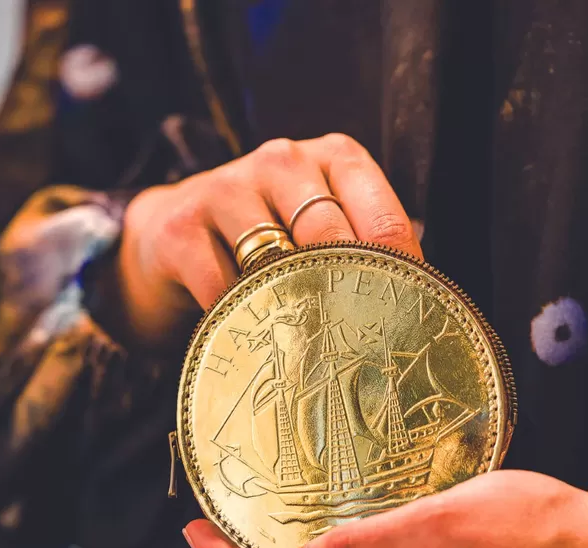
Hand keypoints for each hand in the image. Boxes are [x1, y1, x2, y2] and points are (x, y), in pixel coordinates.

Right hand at [116, 134, 421, 346]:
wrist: (168, 236)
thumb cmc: (263, 241)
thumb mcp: (316, 232)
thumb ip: (360, 254)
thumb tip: (419, 309)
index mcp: (332, 159)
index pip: (382, 215)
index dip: (401, 274)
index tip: (412, 322)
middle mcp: (282, 161)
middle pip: (330, 235)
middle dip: (346, 294)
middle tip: (361, 348)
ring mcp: (227, 188)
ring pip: (275, 259)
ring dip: (291, 307)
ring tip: (307, 348)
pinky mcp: (181, 226)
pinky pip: (221, 286)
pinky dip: (239, 317)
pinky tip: (249, 336)